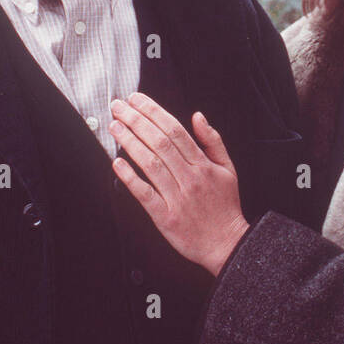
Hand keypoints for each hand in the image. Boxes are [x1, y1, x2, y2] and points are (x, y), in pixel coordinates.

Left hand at [109, 92, 249, 276]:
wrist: (227, 244)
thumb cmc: (225, 207)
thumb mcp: (228, 169)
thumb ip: (213, 141)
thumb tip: (198, 117)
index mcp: (203, 165)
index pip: (175, 130)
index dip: (154, 112)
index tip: (137, 100)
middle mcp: (190, 178)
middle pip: (160, 142)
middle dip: (137, 121)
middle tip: (119, 107)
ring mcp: (177, 197)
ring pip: (151, 163)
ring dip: (130, 142)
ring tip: (115, 127)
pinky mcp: (165, 217)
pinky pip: (145, 194)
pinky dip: (130, 178)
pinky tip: (118, 163)